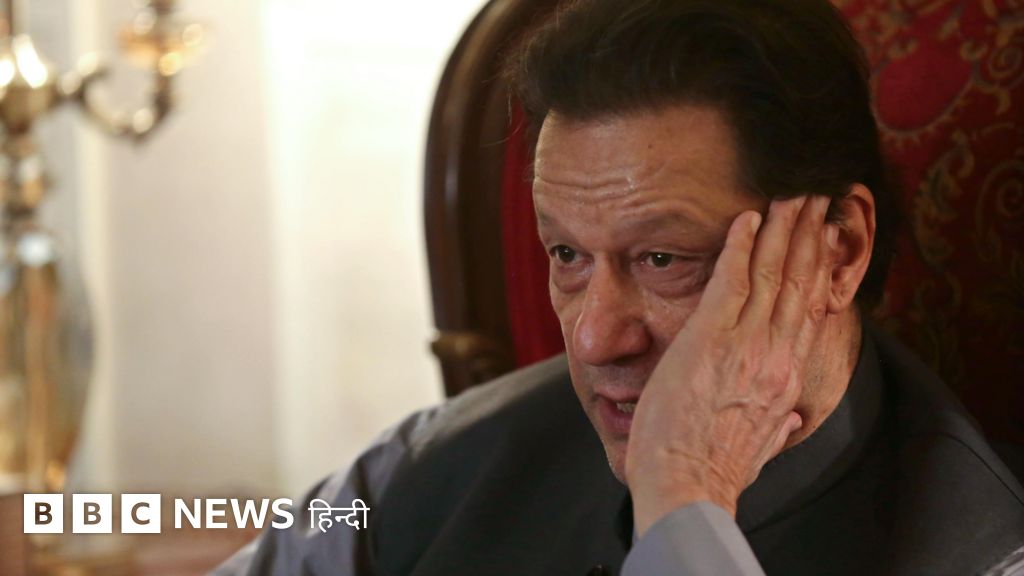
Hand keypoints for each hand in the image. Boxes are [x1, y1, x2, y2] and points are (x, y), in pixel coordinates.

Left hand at [625, 195, 837, 535]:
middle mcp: (775, 356)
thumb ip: (780, 422)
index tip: (824, 240)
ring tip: (790, 194)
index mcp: (787, 380)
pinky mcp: (710, 338)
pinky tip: (747, 217)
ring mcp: (746, 344)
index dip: (818, 271)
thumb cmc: (714, 470)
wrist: (687, 485)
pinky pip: (731, 278)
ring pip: (772, 273)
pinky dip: (741, 244)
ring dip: (782, 228)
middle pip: (799, 283)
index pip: (808, 312)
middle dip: (807, 236)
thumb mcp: (763, 446)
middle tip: (815, 198)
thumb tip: (793, 414)